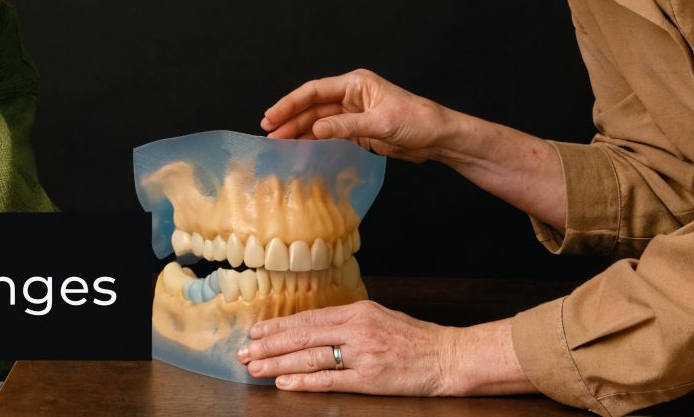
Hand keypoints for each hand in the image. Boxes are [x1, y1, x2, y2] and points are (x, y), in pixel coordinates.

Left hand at [236, 300, 456, 394]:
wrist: (448, 356)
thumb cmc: (415, 339)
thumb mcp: (380, 317)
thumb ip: (348, 321)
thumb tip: (315, 327)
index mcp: (357, 311)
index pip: (308, 318)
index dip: (278, 326)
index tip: (255, 332)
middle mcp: (356, 329)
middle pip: (303, 336)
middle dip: (269, 345)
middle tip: (244, 352)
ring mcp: (362, 354)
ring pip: (311, 357)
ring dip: (278, 363)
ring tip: (255, 368)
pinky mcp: (369, 378)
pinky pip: (329, 381)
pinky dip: (304, 381)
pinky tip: (284, 382)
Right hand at [261, 69, 454, 160]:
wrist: (438, 137)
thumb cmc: (418, 120)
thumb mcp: (381, 122)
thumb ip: (346, 126)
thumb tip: (315, 129)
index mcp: (356, 83)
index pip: (315, 90)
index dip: (291, 102)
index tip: (272, 116)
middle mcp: (351, 96)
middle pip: (312, 106)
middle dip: (290, 119)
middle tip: (269, 133)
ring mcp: (352, 114)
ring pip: (318, 122)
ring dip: (298, 132)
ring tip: (279, 144)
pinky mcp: (357, 131)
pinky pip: (329, 135)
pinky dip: (313, 142)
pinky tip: (299, 149)